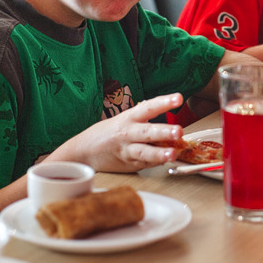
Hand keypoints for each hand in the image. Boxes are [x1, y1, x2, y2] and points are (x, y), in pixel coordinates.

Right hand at [47, 94, 188, 172]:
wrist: (83, 151)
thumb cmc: (108, 133)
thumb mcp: (124, 120)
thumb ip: (144, 121)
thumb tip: (170, 126)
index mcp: (129, 117)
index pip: (148, 107)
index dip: (164, 102)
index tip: (179, 98)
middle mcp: (127, 133)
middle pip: (147, 131)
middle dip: (164, 131)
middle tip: (179, 131)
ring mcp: (127, 150)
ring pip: (144, 152)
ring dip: (159, 153)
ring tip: (172, 153)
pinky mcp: (127, 164)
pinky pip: (144, 163)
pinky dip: (155, 162)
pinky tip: (166, 161)